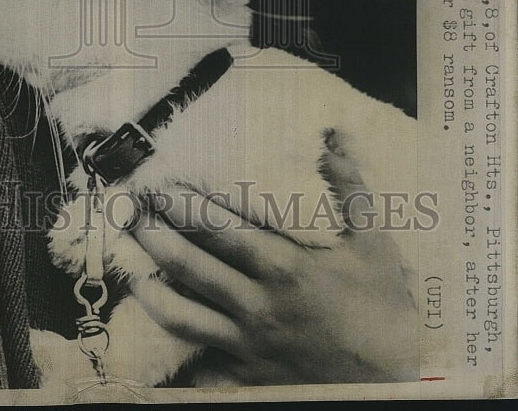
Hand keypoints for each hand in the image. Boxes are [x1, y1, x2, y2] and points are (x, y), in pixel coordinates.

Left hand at [129, 147, 418, 384]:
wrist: (392, 386)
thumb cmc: (384, 313)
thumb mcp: (376, 244)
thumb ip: (350, 188)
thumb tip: (334, 138)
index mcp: (283, 268)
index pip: (218, 229)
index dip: (183, 203)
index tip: (162, 182)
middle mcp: (256, 305)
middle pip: (188, 264)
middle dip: (153, 232)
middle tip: (131, 208)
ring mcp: (246, 344)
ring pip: (179, 313)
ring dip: (147, 283)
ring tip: (131, 259)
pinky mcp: (244, 374)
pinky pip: (195, 358)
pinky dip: (172, 344)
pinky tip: (157, 322)